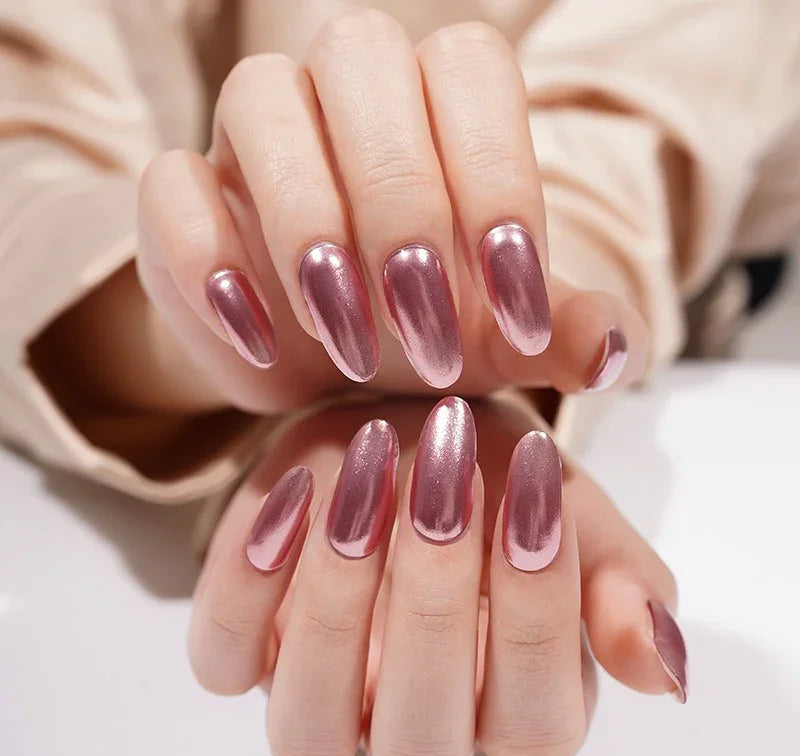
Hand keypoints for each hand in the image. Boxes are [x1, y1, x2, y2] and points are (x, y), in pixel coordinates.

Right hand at [137, 11, 647, 413]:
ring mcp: (254, 140)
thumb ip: (560, 332)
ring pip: (260, 100)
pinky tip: (259, 339)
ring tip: (346, 341)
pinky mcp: (181, 198)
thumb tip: (611, 350)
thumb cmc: (423, 338)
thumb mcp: (501, 341)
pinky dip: (209, 260)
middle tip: (425, 330)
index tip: (514, 308)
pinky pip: (171, 187)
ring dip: (308, 227)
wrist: (324, 370)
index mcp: (436, 105)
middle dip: (401, 201)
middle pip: (362, 59)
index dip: (498, 178)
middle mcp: (342, 96)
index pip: (470, 72)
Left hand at [188, 395, 685, 755]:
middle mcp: (412, 721)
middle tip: (446, 480)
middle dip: (436, 603)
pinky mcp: (241, 651)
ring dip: (339, 603)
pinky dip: (249, 585)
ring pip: (310, 729)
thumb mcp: (567, 507)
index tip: (538, 499)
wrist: (404, 426)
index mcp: (509, 702)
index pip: (535, 720)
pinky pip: (222, 657)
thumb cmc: (492, 472)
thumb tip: (659, 664)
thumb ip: (619, 581)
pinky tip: (295, 494)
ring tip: (369, 480)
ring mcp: (318, 695)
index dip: (539, 619)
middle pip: (422, 739)